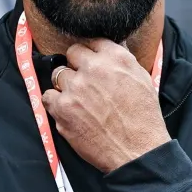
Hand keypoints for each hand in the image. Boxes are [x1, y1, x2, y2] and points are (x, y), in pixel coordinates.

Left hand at [42, 39, 170, 173]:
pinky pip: (48, 96)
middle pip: (72, 52)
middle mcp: (93, 68)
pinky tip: (68, 109)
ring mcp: (75, 88)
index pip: (92, 41)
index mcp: (115, 57)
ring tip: (78, 99)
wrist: (137, 150)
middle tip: (84, 79)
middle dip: (77, 64)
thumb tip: (110, 47)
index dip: (91, 52)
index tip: (91, 61)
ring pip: (58, 74)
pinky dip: (55, 102)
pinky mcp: (62, 108)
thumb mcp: (142, 78)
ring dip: (66, 84)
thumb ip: (122, 60)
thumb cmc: (143, 117)